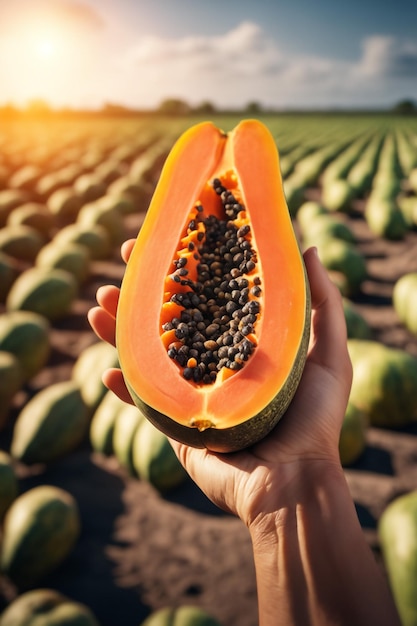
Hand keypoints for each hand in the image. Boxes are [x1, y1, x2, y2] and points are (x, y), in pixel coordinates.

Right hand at [88, 243, 351, 527]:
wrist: (292, 481)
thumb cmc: (314, 417)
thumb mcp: (327, 352)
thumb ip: (322, 302)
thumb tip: (310, 249)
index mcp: (242, 344)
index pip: (207, 296)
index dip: (186, 269)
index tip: (166, 241)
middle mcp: (213, 363)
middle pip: (170, 320)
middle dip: (142, 293)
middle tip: (121, 266)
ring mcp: (191, 392)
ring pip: (148, 354)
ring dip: (120, 330)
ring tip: (99, 305)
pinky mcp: (176, 423)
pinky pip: (142, 401)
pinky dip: (123, 385)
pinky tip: (108, 369)